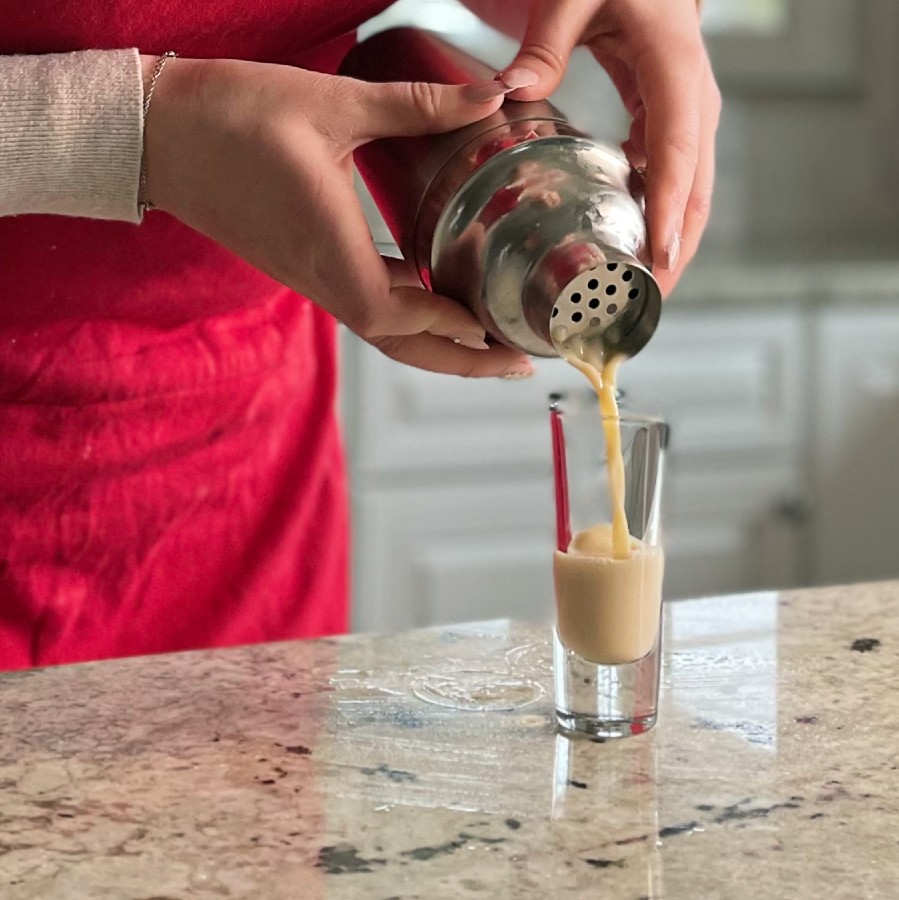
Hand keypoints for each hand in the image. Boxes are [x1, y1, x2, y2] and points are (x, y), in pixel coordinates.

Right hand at [141, 56, 533, 376]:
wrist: (155, 132)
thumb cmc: (231, 116)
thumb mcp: (331, 105)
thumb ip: (415, 106)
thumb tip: (488, 99)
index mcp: (327, 247)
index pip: (397, 316)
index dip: (449, 328)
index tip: (497, 333)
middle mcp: (319, 275)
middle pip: (398, 344)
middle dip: (459, 361)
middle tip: (514, 365)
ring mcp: (308, 274)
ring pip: (382, 329)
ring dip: (436, 343)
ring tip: (488, 342)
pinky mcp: (302, 262)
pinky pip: (362, 303)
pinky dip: (405, 312)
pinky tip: (435, 297)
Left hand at [491, 0, 720, 295]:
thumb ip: (543, 44)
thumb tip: (505, 92)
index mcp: (674, 67)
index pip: (677, 148)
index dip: (669, 207)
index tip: (658, 258)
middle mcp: (694, 99)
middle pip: (695, 188)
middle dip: (674, 251)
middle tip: (641, 304)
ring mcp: (689, 117)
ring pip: (690, 194)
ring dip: (669, 246)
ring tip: (633, 294)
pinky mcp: (673, 128)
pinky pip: (672, 184)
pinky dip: (656, 222)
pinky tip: (628, 251)